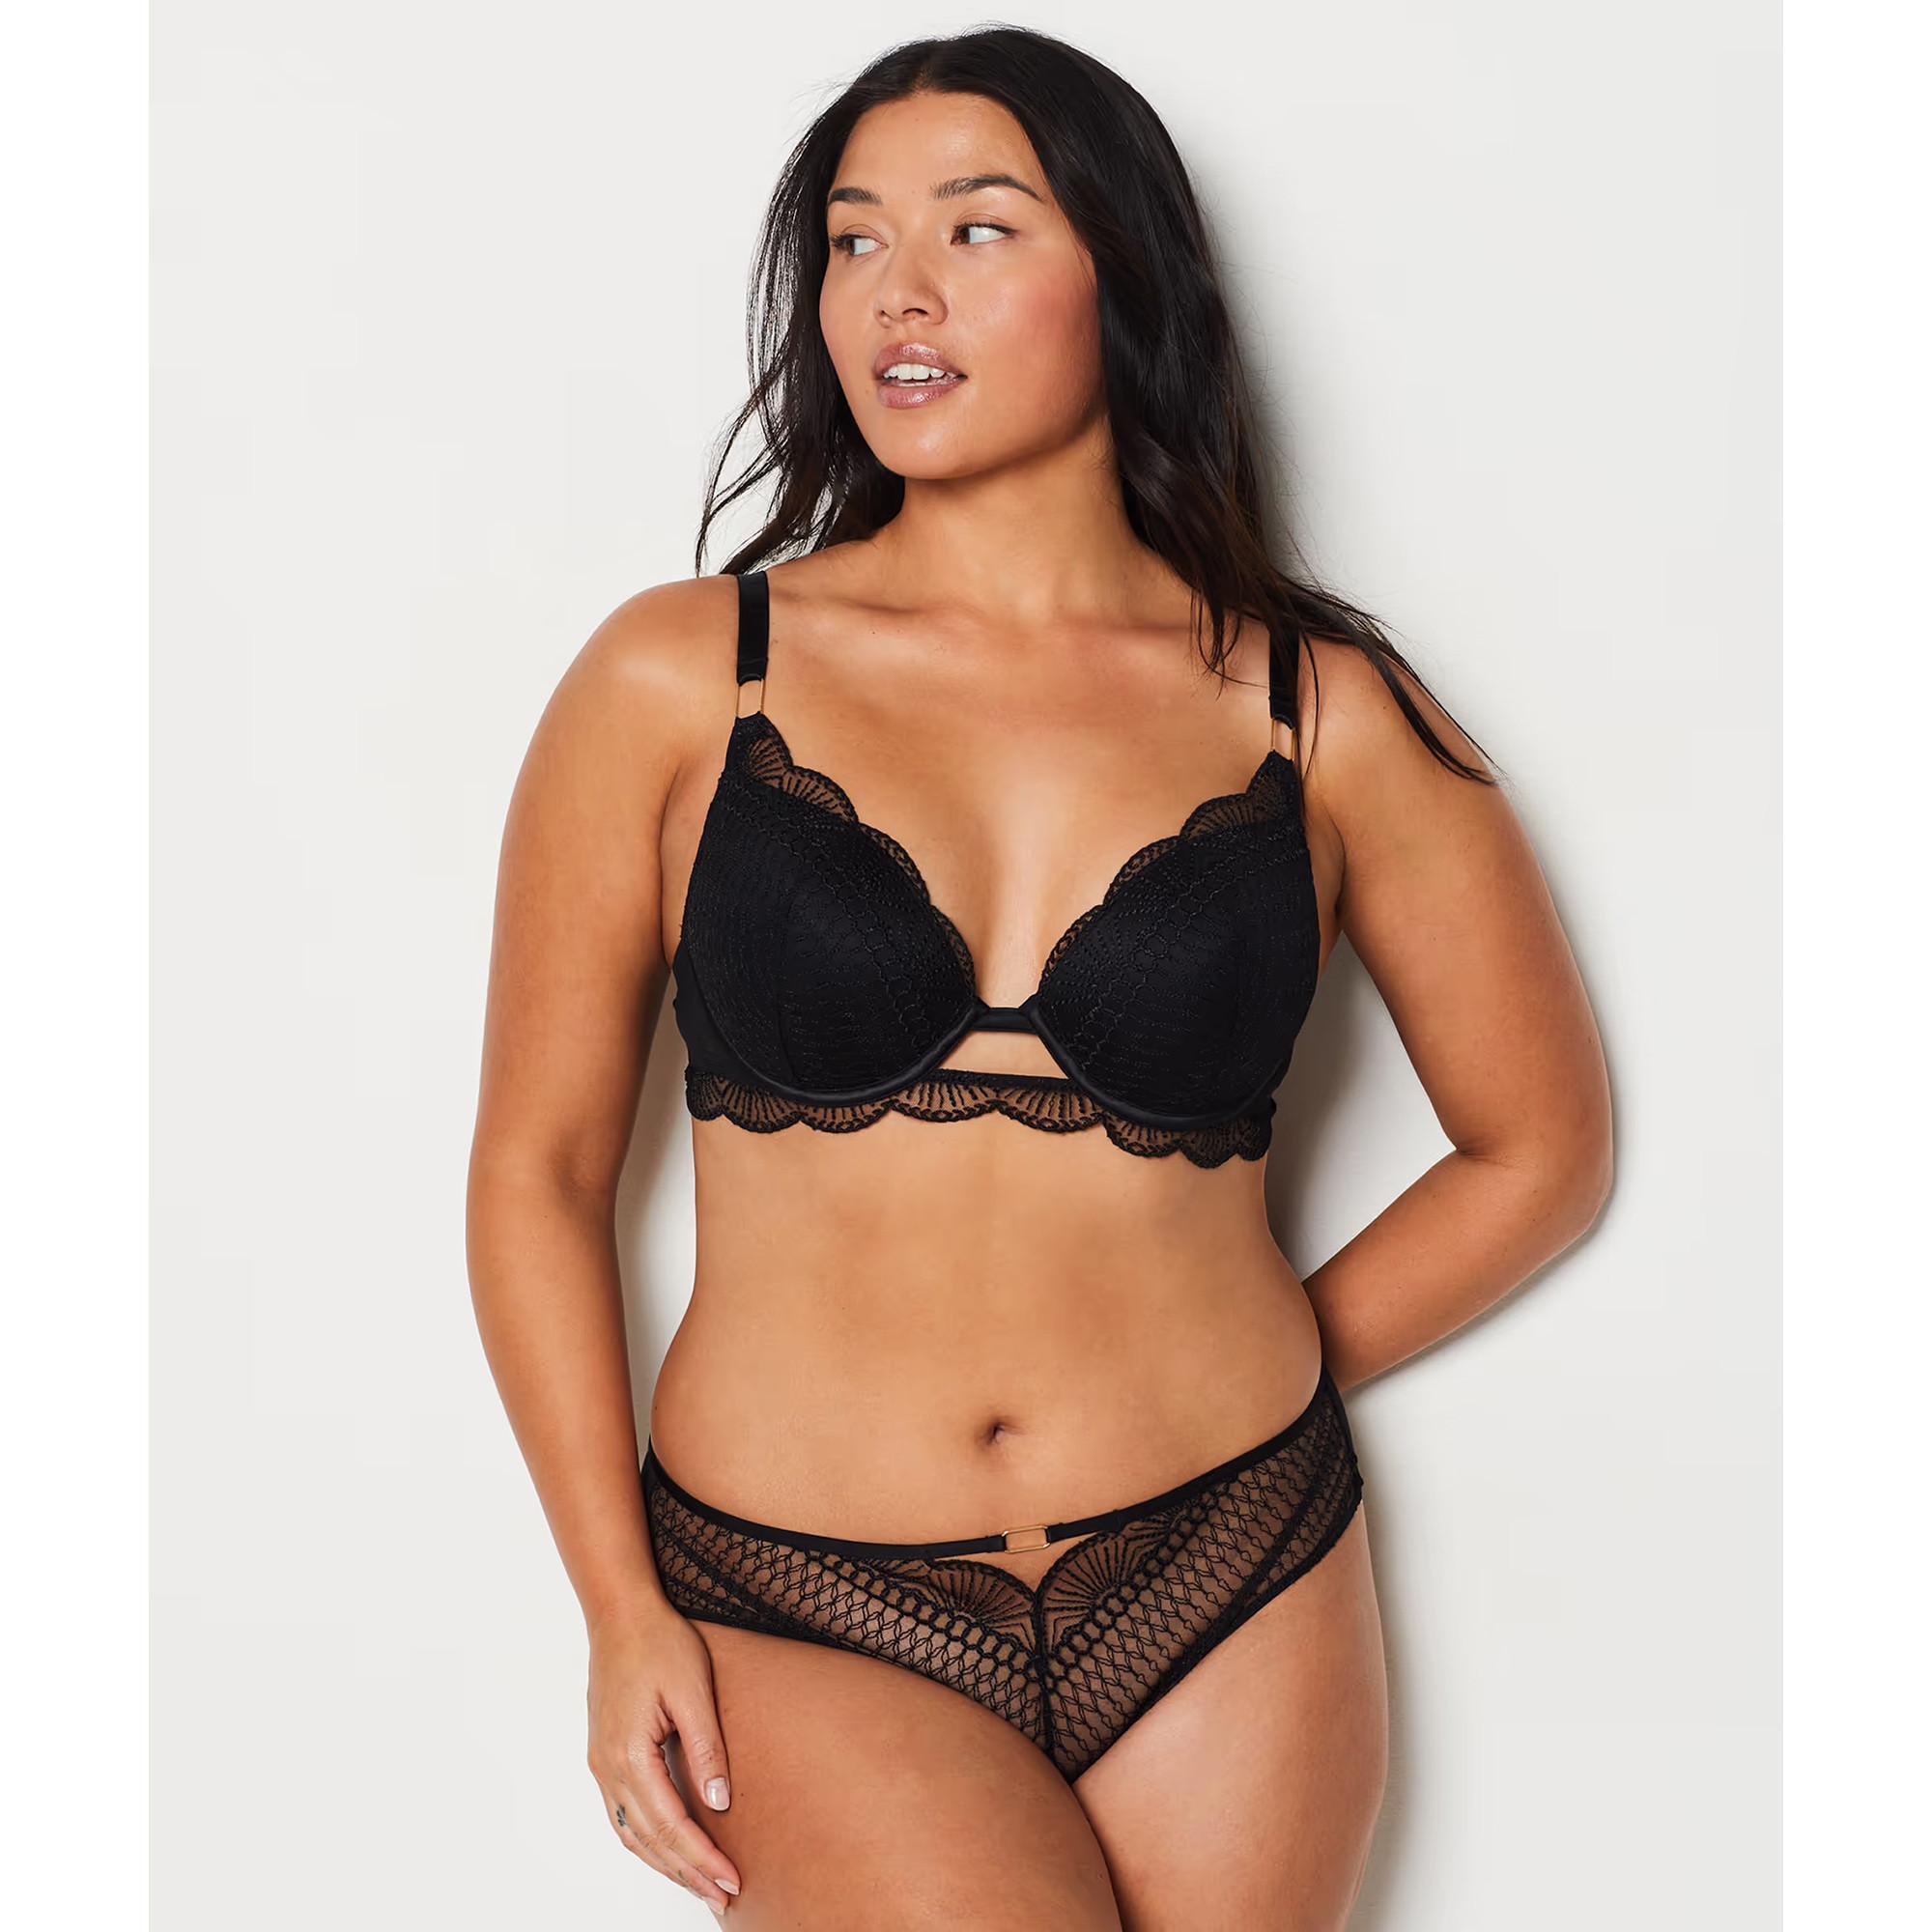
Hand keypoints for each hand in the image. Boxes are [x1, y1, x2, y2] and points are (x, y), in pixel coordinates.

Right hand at [587, 1603, 743, 1912]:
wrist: (620, 1614)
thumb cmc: (659, 1643)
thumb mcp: (693, 1691)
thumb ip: (706, 1750)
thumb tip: (720, 1805)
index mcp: (629, 1755)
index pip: (670, 1825)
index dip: (701, 1858)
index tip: (732, 1880)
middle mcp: (608, 1768)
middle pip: (648, 1840)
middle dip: (686, 1874)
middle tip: (723, 1897)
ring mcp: (601, 1764)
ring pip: (632, 1834)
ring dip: (666, 1864)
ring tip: (701, 1884)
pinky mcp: (604, 1756)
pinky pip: (624, 1815)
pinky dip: (649, 1841)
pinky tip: (670, 1849)